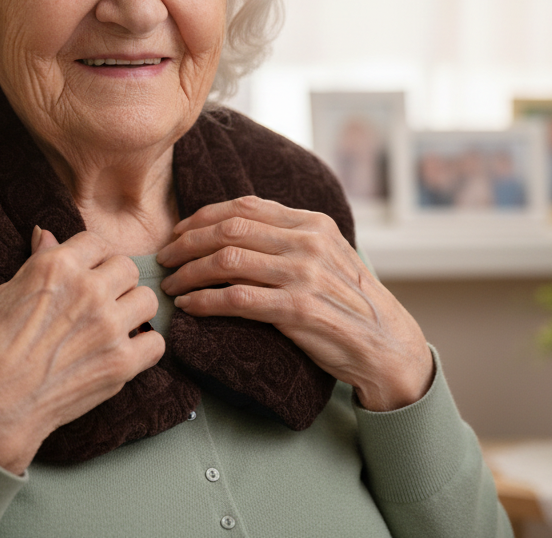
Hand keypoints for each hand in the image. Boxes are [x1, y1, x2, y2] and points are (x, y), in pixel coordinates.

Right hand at [0, 227, 162, 473]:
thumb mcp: (5, 293)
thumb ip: (37, 263)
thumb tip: (46, 235)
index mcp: (58, 266)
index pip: (96, 242)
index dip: (92, 259)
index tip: (87, 273)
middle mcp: (88, 290)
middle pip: (127, 268)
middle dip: (115, 282)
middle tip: (100, 302)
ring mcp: (108, 327)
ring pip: (147, 300)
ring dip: (133, 311)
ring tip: (114, 326)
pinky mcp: (120, 363)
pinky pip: (155, 343)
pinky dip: (143, 347)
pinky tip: (123, 352)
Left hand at [157, 196, 432, 411]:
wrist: (386, 344)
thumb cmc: (349, 303)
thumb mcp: (327, 255)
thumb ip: (290, 238)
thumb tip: (237, 227)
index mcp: (312, 223)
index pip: (244, 206)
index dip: (203, 216)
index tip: (179, 231)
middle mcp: (307, 242)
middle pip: (229, 230)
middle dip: (187, 242)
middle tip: (165, 258)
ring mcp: (303, 275)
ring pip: (226, 261)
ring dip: (189, 272)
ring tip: (172, 285)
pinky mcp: (297, 309)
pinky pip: (236, 299)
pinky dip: (204, 301)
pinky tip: (188, 306)